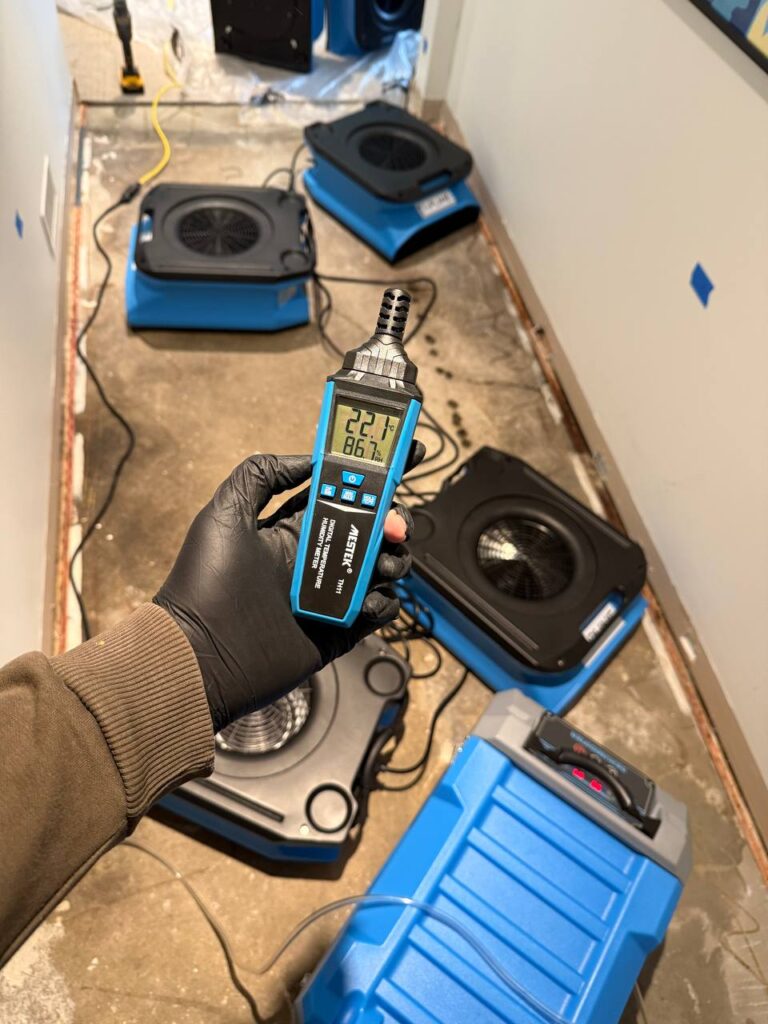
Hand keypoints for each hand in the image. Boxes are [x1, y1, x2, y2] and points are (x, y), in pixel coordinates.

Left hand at [154, 450, 422, 731]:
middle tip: (396, 525)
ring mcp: (331, 594)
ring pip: (383, 566)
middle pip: (374, 528)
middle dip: (395, 519)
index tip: (408, 454)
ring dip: (395, 559)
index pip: (342, 492)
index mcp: (294, 527)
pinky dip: (384, 603)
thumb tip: (310, 459)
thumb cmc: (203, 585)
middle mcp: (316, 557)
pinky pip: (379, 611)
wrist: (200, 657)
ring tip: (385, 565)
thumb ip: (260, 476)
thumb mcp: (223, 516)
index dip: (374, 475)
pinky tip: (368, 602)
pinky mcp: (340, 630)